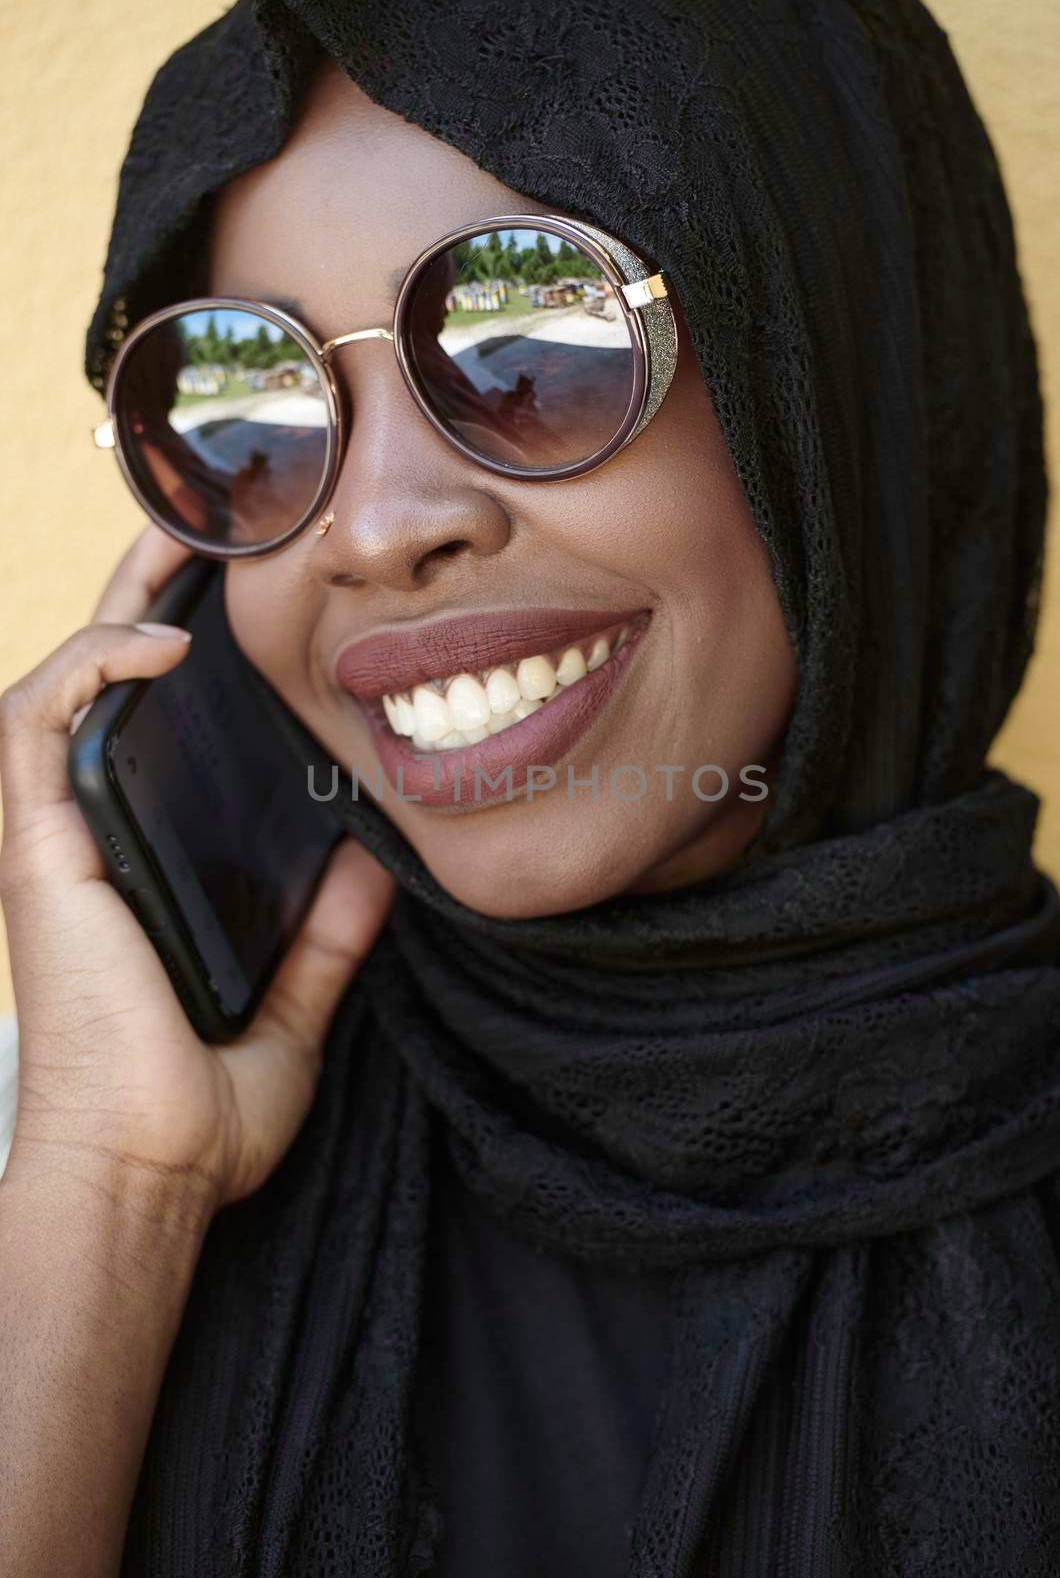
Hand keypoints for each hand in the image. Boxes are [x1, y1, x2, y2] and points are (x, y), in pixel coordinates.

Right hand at [0, 526, 394, 1213]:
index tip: (248, 606)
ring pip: (60, 682)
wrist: (148, 1173)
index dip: (181, 657)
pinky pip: (38, 721)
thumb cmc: (201, 1110)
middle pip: (105, 686)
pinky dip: (93, 666)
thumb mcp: (291, 1004)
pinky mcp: (34, 847)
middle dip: (149, 596)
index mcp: (137, 863)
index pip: (150, 734)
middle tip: (213, 534)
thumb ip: (330, 932)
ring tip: (182, 544)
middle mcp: (86, 839)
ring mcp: (53, 839)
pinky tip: (165, 642)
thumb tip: (378, 858)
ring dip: (115, 605)